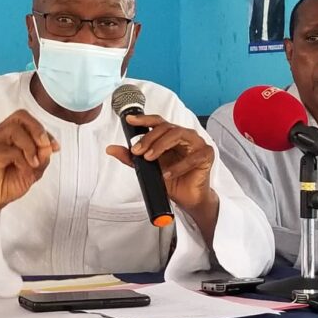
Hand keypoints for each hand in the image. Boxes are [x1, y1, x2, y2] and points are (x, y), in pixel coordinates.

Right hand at [0, 110, 58, 232]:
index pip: (28, 120)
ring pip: (15, 130)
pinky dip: (23, 161)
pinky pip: (11, 151)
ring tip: (33, 163)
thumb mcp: (34, 170)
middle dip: (37, 129)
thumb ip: (42, 156)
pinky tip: (24, 170)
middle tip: (45, 146)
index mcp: (10, 134)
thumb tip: (50, 145)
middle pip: (21, 116)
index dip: (44, 131)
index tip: (55, 147)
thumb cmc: (8, 183)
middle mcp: (0, 134)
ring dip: (30, 147)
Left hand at [107, 114, 218, 245]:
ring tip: (149, 158)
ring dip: (160, 146)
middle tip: (137, 151)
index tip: (129, 121)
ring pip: (177, 135)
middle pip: (165, 127)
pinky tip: (167, 174)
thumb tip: (111, 149)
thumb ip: (131, 158)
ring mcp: (196, 143)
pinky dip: (177, 166)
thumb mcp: (147, 168)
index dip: (144, 119)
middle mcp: (184, 135)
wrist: (187, 198)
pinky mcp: (206, 155)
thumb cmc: (172, 180)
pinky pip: (192, 157)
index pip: (157, 121)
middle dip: (148, 138)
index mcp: (170, 135)